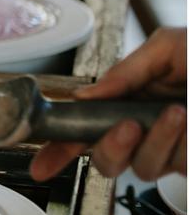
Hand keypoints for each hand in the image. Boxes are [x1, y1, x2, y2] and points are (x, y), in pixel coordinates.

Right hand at [31, 28, 186, 181]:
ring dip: (159, 141)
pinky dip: (183, 143)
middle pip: (107, 162)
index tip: (39, 167)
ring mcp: (171, 150)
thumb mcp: (167, 47)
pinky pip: (179, 165)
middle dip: (112, 147)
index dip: (58, 151)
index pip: (83, 131)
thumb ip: (125, 72)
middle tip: (127, 124)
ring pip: (146, 167)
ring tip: (178, 113)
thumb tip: (85, 96)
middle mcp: (143, 131)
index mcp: (126, 103)